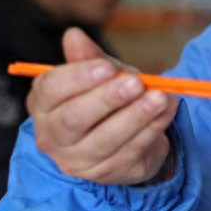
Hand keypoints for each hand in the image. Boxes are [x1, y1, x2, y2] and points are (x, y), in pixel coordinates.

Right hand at [27, 27, 178, 184]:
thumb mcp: (97, 74)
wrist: (123, 138)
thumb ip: (88, 57)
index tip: (106, 67)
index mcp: (43, 105)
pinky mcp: (107, 174)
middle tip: (136, 83)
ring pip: (106, 140)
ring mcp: (79, 161)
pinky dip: (151, 130)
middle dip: (108, 99)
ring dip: (136, 117)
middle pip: (74, 119)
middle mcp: (53, 137)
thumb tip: (74, 35)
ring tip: (159, 98)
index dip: (78, 78)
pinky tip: (166, 112)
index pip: (50, 90)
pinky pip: (131, 152)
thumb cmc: (103, 99)